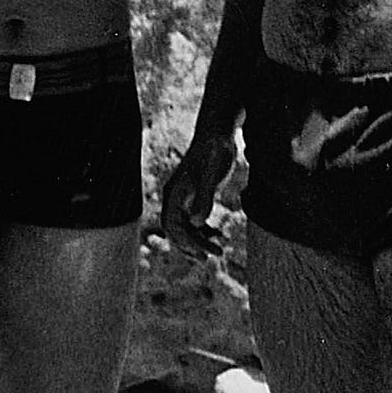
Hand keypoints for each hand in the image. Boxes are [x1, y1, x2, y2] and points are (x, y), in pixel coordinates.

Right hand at [160, 129, 236, 257]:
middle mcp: (174, 197)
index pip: (174, 227)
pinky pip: (192, 220)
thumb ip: (205, 197)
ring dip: (198, 241)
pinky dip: (203, 231)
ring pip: (184, 227)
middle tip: (209, 258)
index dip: (190, 243)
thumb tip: (197, 223)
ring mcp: (182, 197)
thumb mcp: (213, 174)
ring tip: (217, 251)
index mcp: (174, 193)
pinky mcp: (192, 196)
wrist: (217, 134)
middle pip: (176, 231)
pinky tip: (217, 234)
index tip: (208, 253)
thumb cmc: (215, 151)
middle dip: (191, 246)